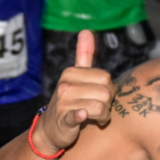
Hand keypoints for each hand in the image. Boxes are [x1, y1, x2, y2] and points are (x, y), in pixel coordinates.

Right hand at [38, 30, 113, 153]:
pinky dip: (81, 115)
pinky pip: (77, 115)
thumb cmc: (70, 101)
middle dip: (107, 104)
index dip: (109, 89)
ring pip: (100, 107)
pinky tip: (82, 115)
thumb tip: (86, 30)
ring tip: (95, 118)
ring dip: (103, 116)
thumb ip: (83, 54)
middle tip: (99, 109)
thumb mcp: (75, 76)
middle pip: (106, 92)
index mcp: (72, 72)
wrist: (51, 129)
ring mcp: (63, 102)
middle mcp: (66, 84)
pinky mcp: (63, 120)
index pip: (105, 77)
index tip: (100, 96)